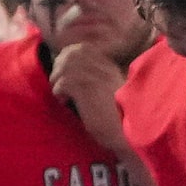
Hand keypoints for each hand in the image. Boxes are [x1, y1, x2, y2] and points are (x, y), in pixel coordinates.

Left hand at [46, 43, 130, 157]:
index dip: (67, 56)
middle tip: (58, 83)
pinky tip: (64, 102)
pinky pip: (64, 82)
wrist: (128, 136)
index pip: (82, 48)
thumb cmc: (119, 121)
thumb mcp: (110, 94)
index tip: (63, 71)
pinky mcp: (89, 90)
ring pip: (65, 67)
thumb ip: (97, 79)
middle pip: (71, 53)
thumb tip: (72, 70)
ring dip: (58, 80)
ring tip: (61, 94)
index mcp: (111, 68)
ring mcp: (97, 78)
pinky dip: (59, 91)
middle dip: (59, 66)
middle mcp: (105, 69)